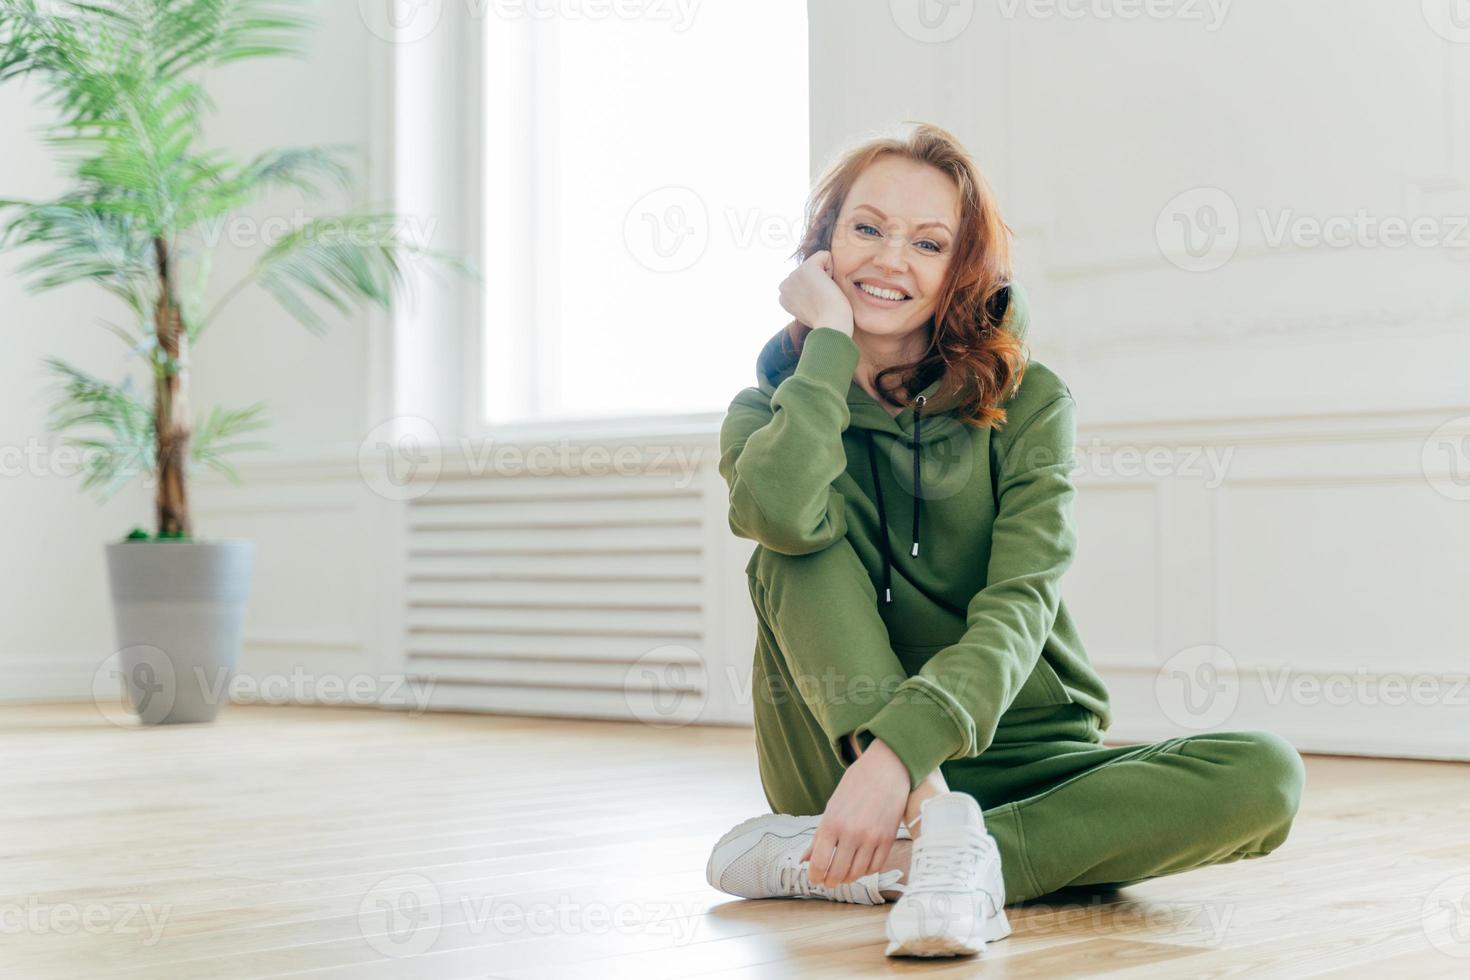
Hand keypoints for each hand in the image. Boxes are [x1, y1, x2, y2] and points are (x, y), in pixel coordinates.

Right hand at [778, 250, 853, 335]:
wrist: (832, 327)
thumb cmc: (829, 322)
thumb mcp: (811, 309)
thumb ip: (805, 296)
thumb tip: (812, 288)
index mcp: (783, 296)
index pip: (805, 279)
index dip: (817, 289)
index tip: (817, 305)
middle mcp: (784, 285)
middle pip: (811, 269)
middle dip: (821, 281)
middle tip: (823, 300)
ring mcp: (793, 276)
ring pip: (818, 262)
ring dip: (826, 276)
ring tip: (825, 294)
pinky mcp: (807, 268)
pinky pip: (825, 256)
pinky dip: (832, 269)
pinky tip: (829, 286)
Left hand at [801, 736, 908, 886]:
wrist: (885, 770)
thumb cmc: (854, 787)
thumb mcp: (831, 808)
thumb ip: (819, 837)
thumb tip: (804, 861)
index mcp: (831, 823)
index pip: (819, 863)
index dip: (815, 876)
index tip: (815, 878)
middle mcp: (851, 833)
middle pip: (838, 874)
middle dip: (830, 881)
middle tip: (829, 880)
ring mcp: (872, 838)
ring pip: (857, 873)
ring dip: (849, 878)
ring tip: (844, 873)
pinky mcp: (888, 839)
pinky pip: (875, 867)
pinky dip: (866, 871)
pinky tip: (861, 865)